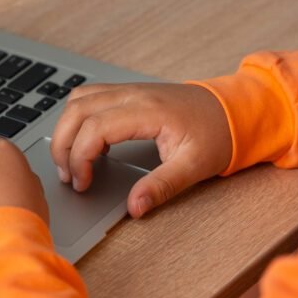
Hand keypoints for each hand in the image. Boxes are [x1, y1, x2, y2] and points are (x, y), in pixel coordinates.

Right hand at [51, 83, 231, 217]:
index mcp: (148, 110)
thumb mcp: (194, 167)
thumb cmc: (217, 134)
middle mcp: (133, 94)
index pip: (94, 127)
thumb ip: (161, 187)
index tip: (83, 183)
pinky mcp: (128, 93)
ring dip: (66, 129)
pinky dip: (78, 120)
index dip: (79, 157)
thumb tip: (134, 207)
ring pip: (78, 100)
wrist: (234, 110)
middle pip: (77, 110)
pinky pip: (89, 98)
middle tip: (69, 176)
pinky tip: (88, 144)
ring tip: (72, 161)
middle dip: (62, 145)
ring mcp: (129, 90)